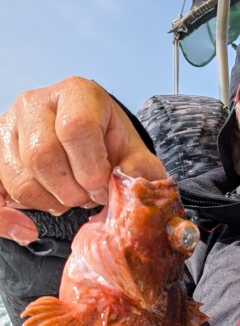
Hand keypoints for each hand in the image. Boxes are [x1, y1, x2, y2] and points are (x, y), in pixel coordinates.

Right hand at [0, 76, 165, 243]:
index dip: (91, 167)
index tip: (103, 187)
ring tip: (67, 198)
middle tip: (87, 197)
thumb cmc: (104, 141)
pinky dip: (7, 219)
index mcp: (75, 94)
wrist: (81, 140)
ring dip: (48, 202)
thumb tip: (135, 183)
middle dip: (70, 190)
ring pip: (20, 178)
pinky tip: (27, 231)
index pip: (75, 127)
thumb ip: (140, 168)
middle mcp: (35, 105)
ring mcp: (8, 128)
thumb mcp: (130, 149)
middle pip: (42, 155)